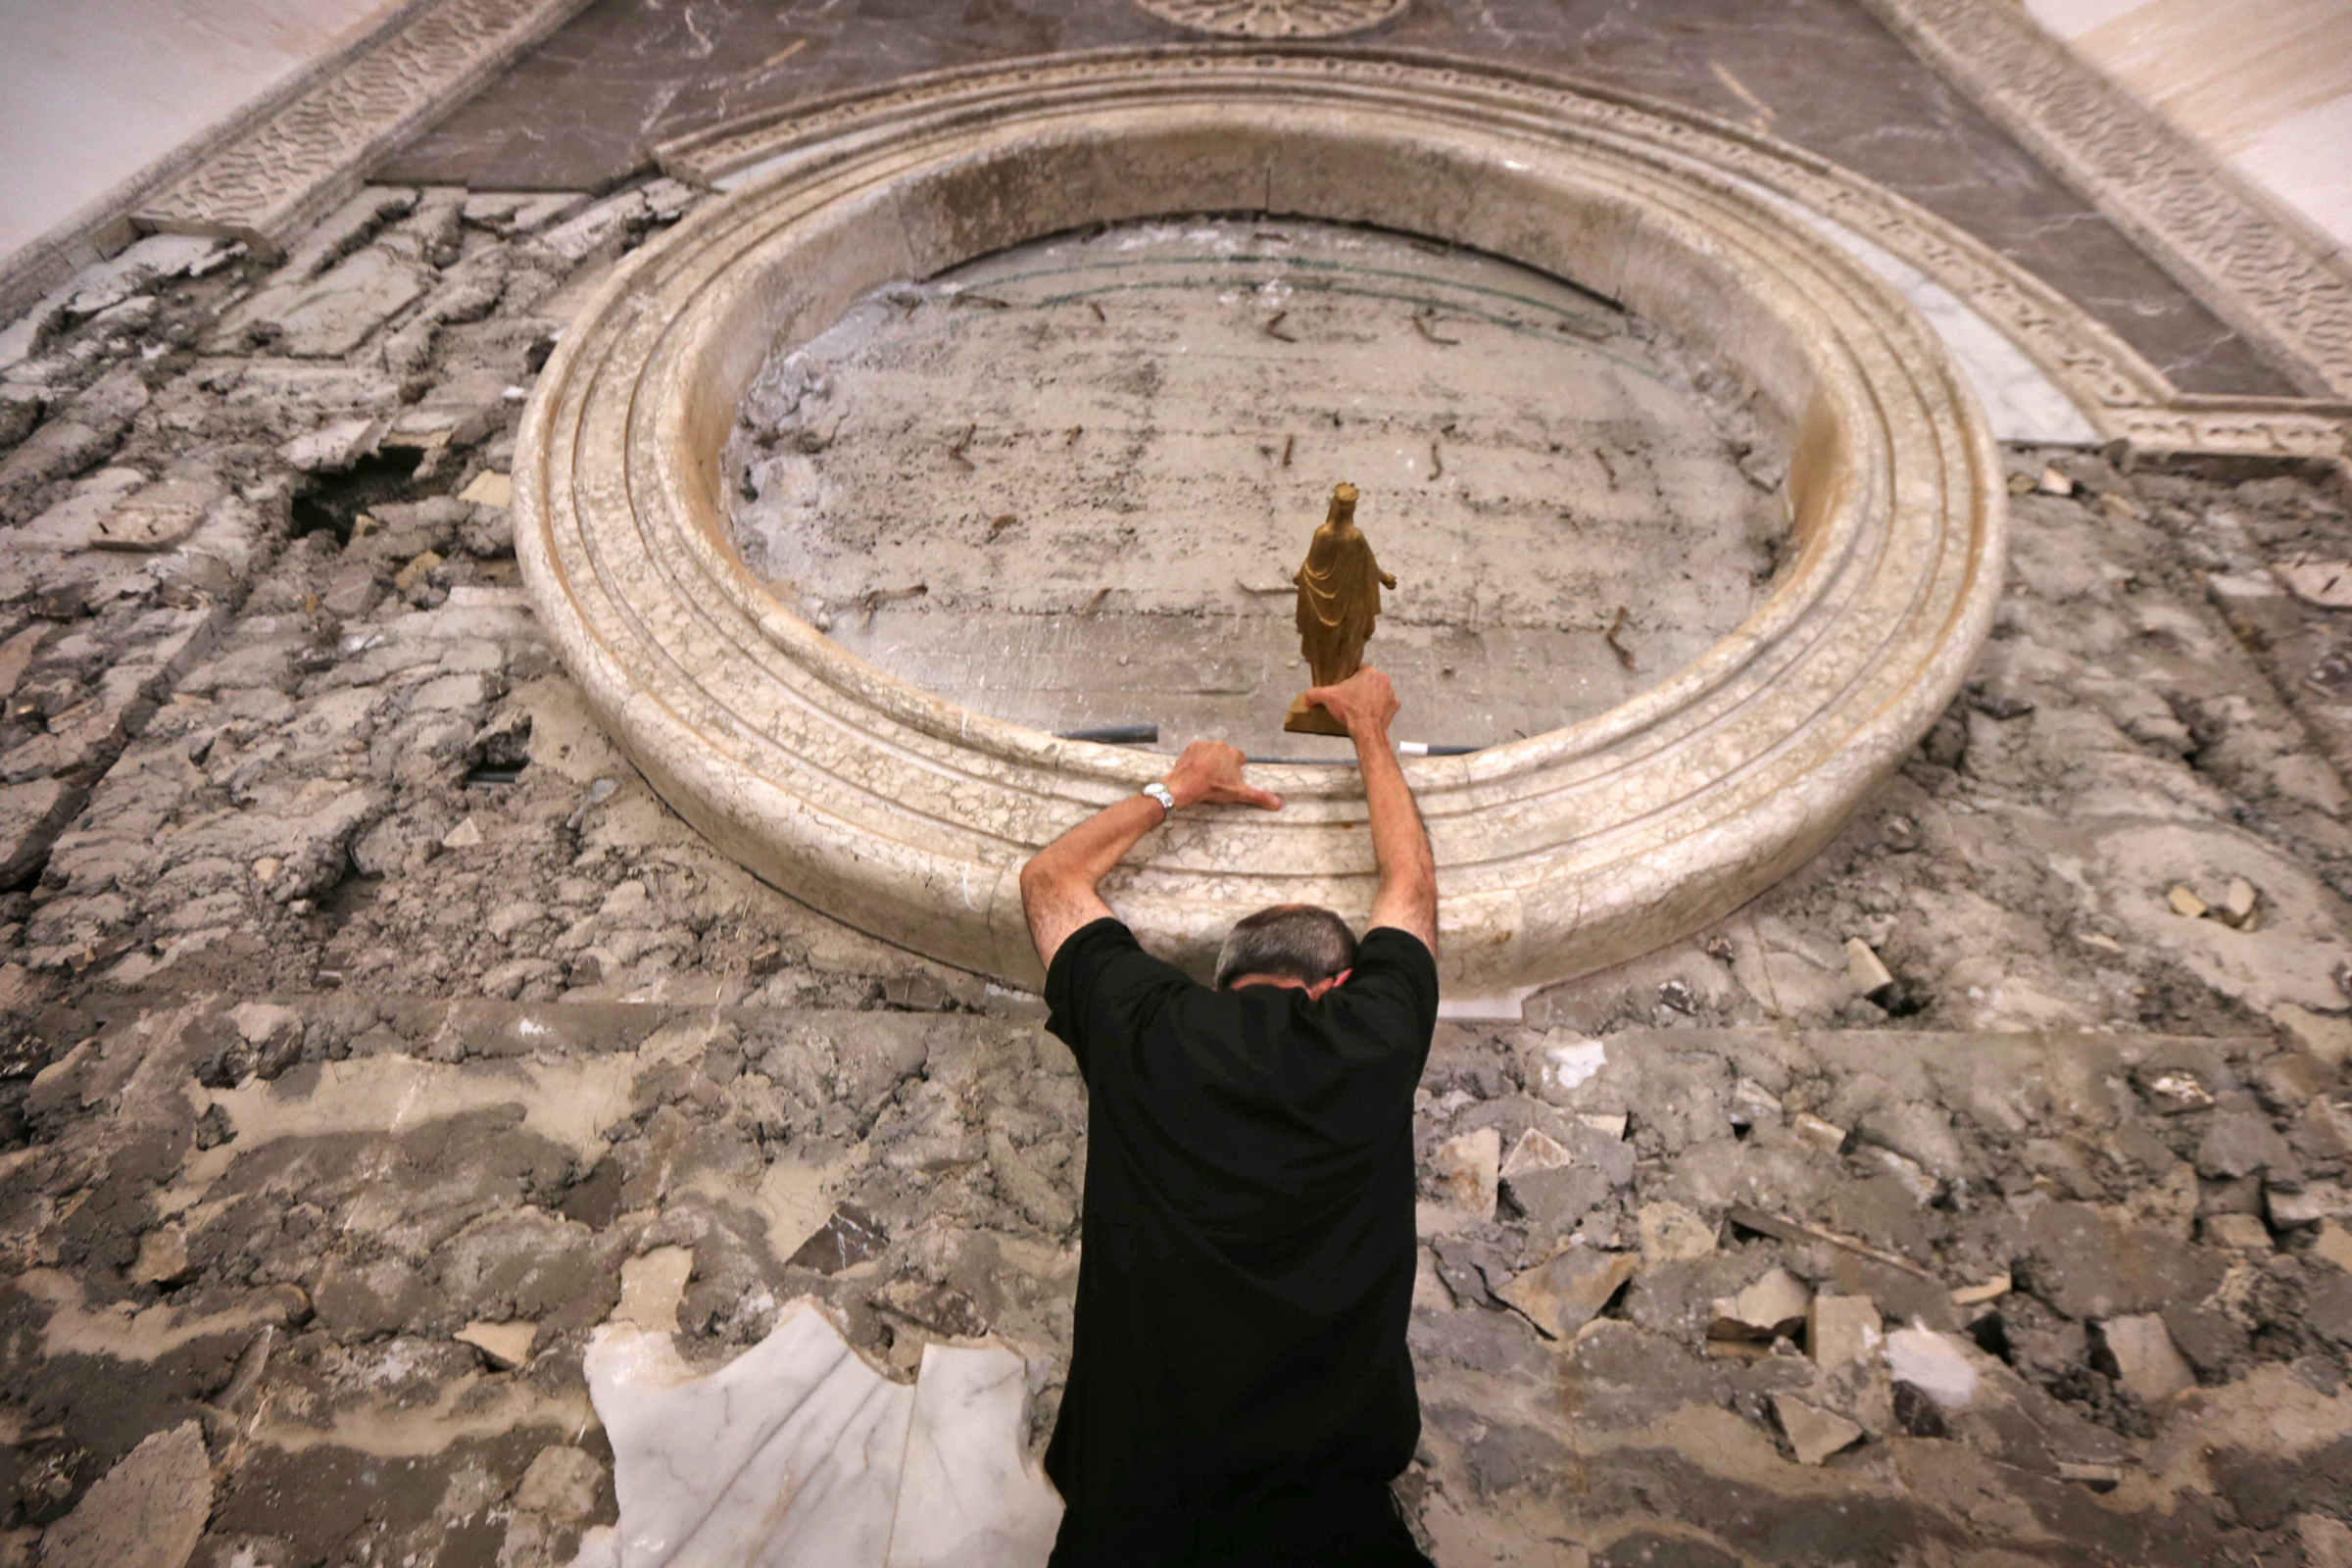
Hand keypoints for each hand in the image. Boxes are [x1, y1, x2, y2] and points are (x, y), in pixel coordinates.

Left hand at [1162, 740, 1282, 811]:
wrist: (1186, 784)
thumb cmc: (1213, 788)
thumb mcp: (1238, 794)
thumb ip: (1259, 796)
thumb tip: (1279, 804)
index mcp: (1234, 753)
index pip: (1240, 760)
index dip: (1235, 771)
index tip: (1229, 780)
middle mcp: (1221, 745)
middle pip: (1226, 755)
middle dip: (1223, 765)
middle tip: (1217, 779)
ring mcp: (1205, 744)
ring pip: (1212, 752)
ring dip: (1210, 760)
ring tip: (1205, 775)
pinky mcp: (1192, 746)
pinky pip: (1198, 751)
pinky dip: (1198, 758)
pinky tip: (1196, 769)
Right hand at [1298, 666, 1399, 738]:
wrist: (1366, 730)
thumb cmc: (1350, 710)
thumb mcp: (1327, 697)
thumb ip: (1314, 693)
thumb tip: (1307, 697)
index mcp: (1369, 672)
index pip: (1357, 671)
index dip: (1349, 680)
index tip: (1344, 689)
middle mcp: (1383, 679)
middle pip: (1368, 681)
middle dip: (1360, 689)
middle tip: (1350, 700)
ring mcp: (1391, 693)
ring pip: (1377, 692)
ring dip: (1371, 697)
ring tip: (1360, 707)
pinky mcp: (1395, 706)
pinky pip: (1385, 704)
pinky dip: (1379, 708)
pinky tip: (1370, 714)